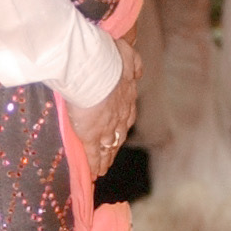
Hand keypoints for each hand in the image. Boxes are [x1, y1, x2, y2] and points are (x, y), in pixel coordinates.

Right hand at [68, 38, 139, 177]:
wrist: (95, 69)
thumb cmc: (107, 58)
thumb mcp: (126, 56)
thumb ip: (133, 64)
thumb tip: (138, 73)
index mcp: (127, 96)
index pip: (126, 115)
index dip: (122, 125)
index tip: (119, 130)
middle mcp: (121, 115)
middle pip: (120, 135)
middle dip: (116, 145)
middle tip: (112, 155)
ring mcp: (107, 128)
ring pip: (109, 148)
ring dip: (107, 159)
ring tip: (103, 169)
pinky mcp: (92, 136)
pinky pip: (95, 155)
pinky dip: (95, 165)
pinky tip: (94, 174)